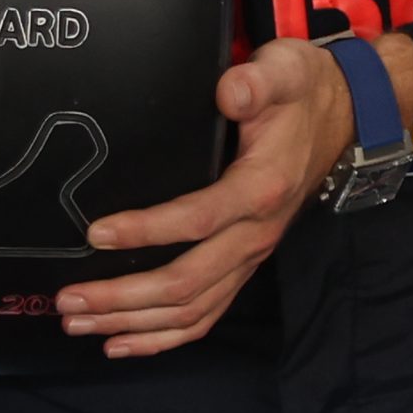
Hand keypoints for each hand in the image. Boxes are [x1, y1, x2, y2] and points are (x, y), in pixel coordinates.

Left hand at [55, 34, 412, 358]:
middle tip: (70, 299)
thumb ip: (256, 82)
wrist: (342, 117)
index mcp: (259, 188)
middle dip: (124, 297)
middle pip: (186, 282)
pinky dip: (164, 336)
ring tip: (80, 322)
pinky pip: (205, 314)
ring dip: (134, 322)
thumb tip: (228, 91)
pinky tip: (124, 341)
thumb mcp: (284, 71)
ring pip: (191, 308)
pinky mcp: (243, 264)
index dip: (147, 230)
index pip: (198, 219)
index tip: (97, 234)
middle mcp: (255, 233)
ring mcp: (250, 255)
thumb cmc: (302, 93)